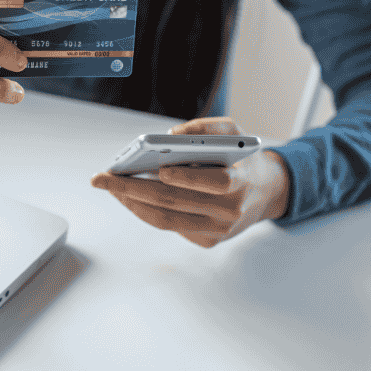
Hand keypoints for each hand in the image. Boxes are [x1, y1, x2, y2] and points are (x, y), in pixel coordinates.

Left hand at [90, 117, 290, 247]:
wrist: (268, 194)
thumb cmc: (243, 159)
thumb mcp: (236, 134)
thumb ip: (207, 128)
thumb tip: (170, 135)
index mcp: (241, 183)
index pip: (216, 183)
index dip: (188, 178)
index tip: (161, 169)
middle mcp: (229, 212)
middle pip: (175, 202)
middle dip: (132, 189)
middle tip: (102, 178)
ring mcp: (217, 231)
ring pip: (166, 219)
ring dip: (131, 203)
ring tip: (108, 187)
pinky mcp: (207, 241)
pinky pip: (169, 226)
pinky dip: (145, 210)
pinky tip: (128, 195)